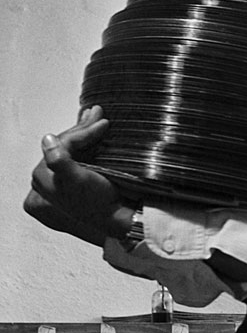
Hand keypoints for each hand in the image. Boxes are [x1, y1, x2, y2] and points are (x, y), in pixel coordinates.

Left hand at [25, 106, 134, 240]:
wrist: (119, 218)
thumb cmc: (98, 203)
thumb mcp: (77, 181)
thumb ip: (59, 161)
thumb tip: (48, 139)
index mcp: (41, 179)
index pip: (62, 145)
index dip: (82, 132)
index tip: (102, 123)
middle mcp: (47, 180)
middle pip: (66, 146)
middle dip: (84, 129)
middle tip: (99, 114)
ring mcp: (61, 181)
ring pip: (73, 149)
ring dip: (87, 133)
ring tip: (99, 120)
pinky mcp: (76, 182)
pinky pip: (79, 156)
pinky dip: (89, 143)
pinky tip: (96, 134)